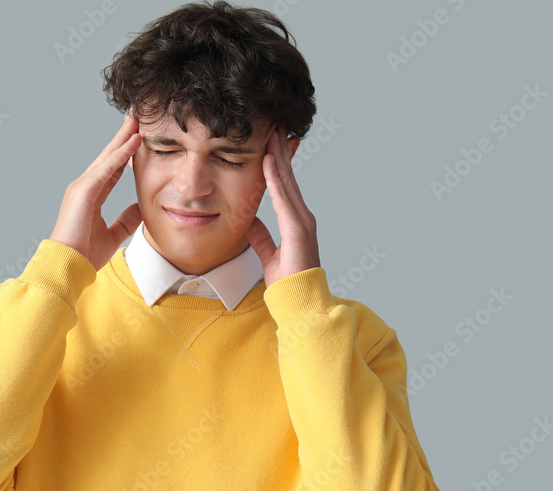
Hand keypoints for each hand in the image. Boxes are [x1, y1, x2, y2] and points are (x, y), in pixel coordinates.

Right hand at [50, 110, 142, 270]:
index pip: (114, 168)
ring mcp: (83, 186)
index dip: (127, 152)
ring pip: (109, 156)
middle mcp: (86, 186)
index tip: (139, 136)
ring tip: (138, 119)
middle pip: (110, 155)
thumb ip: (127, 220)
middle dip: (124, 135)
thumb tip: (141, 208)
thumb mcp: (114, 234)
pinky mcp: (84, 191)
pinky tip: (134, 141)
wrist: (69, 265)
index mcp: (92, 195)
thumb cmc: (86, 254)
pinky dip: (121, 154)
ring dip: (124, 137)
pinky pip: (107, 168)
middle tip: (138, 115)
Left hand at [245, 124, 320, 286]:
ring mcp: (302, 221)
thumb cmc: (288, 283)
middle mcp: (302, 217)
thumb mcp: (268, 254)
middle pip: (288, 178)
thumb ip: (261, 237)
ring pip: (288, 182)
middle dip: (281, 151)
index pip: (284, 186)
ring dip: (279, 157)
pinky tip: (269, 161)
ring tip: (272, 134)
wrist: (300, 302)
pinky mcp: (298, 229)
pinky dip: (276, 178)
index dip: (278, 164)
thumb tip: (249, 222)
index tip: (271, 143)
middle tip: (274, 126)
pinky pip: (284, 198)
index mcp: (296, 222)